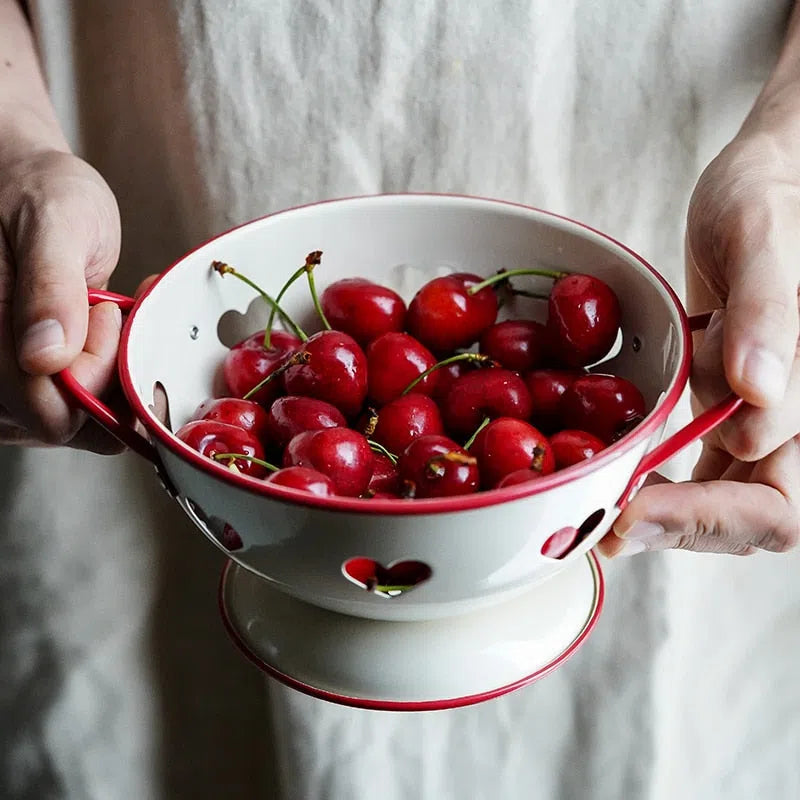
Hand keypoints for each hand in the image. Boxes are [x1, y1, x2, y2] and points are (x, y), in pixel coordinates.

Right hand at [0, 149, 123, 451]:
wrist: (21, 182)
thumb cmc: (37, 191)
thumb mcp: (56, 220)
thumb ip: (51, 287)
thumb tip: (44, 357)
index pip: (49, 412)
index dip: (95, 375)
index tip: (104, 314)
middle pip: (62, 424)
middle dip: (102, 375)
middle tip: (103, 310)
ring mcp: (2, 381)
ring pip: (69, 424)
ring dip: (104, 377)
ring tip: (97, 313)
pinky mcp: (22, 380)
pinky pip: (72, 409)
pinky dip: (99, 378)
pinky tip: (98, 330)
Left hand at [599, 132, 799, 556]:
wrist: (764, 187)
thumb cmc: (775, 199)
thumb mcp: (768, 238)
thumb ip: (770, 313)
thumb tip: (758, 393)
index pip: (780, 504)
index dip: (710, 517)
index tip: (633, 509)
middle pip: (748, 520)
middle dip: (674, 528)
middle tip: (600, 528)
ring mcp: (764, 423)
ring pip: (720, 502)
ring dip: (660, 514)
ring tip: (595, 511)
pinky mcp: (729, 410)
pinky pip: (701, 469)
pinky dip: (657, 482)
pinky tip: (616, 476)